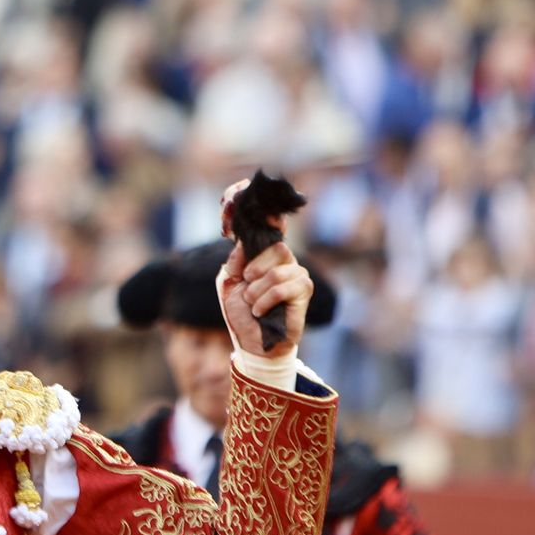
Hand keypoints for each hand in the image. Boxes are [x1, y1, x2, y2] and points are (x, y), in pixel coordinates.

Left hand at [215, 180, 311, 357]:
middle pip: (275, 247)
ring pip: (276, 271)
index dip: (268, 211)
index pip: (272, 227)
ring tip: (253, 304)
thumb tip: (242, 248)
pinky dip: (265, 300)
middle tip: (247, 284)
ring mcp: (297, 274)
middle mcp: (285, 260)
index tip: (252, 191)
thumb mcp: (229, 283)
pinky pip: (283, 286)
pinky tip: (261, 311)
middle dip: (254, 269)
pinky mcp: (304, 291)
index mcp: (266, 255)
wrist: (253, 342)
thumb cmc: (243, 313)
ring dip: (256, 291)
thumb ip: (235, 262)